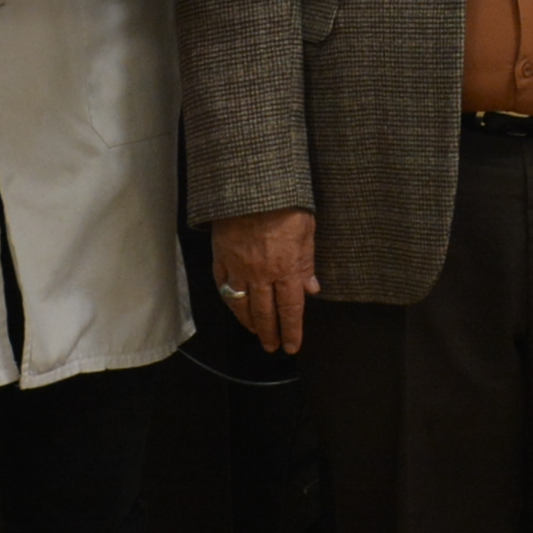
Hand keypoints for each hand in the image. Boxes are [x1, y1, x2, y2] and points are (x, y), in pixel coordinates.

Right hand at [211, 208, 318, 356]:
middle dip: (270, 333)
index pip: (290, 309)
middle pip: (264, 313)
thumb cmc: (285, 203)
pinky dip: (229, 300)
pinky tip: (234, 306)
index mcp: (286, 269)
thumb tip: (312, 289)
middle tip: (272, 347)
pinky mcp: (220, 257)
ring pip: (241, 304)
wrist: (250, 184)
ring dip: (248, 322)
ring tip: (255, 332)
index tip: (291, 347)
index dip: (291, 331)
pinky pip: (223, 286)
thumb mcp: (306, 230)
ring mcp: (237, 267)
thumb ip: (307, 262)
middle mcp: (261, 274)